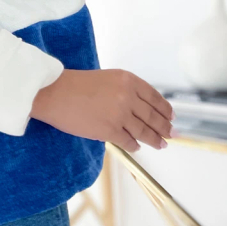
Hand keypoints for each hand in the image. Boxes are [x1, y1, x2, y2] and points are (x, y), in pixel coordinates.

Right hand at [30, 68, 174, 152]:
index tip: (171, 117)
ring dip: (155, 139)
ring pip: (144, 131)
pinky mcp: (109, 131)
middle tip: (172, 134)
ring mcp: (120, 115)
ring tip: (161, 144)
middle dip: (165, 127)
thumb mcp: (107, 79)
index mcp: (128, 80)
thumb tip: (143, 109)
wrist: (54, 93)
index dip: (165, 109)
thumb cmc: (76, 85)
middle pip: (153, 116)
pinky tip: (137, 146)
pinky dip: (135, 145)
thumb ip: (126, 91)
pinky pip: (129, 141)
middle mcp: (128, 96)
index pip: (155, 97)